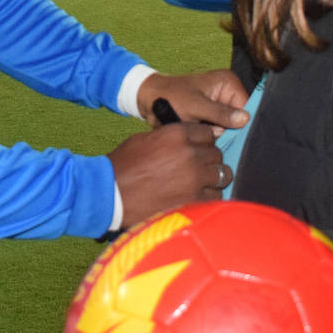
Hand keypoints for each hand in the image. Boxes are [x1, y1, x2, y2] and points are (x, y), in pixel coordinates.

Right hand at [109, 121, 227, 225]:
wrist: (111, 193)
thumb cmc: (123, 165)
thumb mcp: (145, 139)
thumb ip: (170, 138)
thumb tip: (187, 141)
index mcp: (178, 134)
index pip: (207, 133)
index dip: (203, 142)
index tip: (198, 149)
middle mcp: (190, 153)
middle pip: (216, 153)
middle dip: (208, 160)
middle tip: (198, 167)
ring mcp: (195, 177)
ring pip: (222, 173)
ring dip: (213, 177)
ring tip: (202, 182)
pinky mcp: (194, 199)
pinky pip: (216, 194)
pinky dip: (209, 195)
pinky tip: (198, 196)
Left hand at [136, 70, 247, 134]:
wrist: (148, 100)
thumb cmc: (169, 98)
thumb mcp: (195, 106)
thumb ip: (219, 113)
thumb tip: (245, 119)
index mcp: (228, 83)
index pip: (247, 109)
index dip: (240, 125)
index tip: (225, 134)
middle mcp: (228, 93)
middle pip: (239, 120)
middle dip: (227, 131)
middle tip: (209, 133)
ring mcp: (220, 105)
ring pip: (229, 129)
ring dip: (218, 135)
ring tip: (202, 133)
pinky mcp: (212, 116)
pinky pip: (219, 130)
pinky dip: (211, 136)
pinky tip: (201, 136)